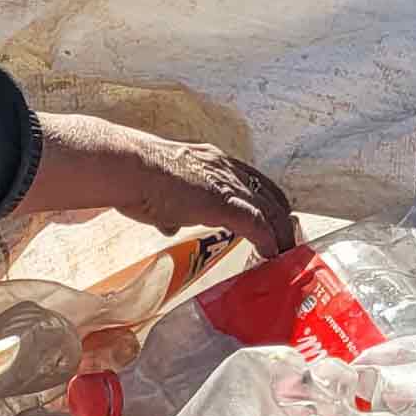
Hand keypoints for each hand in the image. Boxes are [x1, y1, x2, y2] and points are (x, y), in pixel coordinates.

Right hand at [17, 112, 297, 260]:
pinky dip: (268, 240)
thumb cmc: (133, 177)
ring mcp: (225, 183)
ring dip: (281, 233)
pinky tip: (272, 254)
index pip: (252, 180)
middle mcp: (225, 167)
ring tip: (288, 252)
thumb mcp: (159, 192)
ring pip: (269, 209)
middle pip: (269, 193)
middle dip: (282, 218)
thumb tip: (169, 224)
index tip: (273, 219)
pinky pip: (256, 223)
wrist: (126, 166)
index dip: (267, 201)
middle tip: (289, 239)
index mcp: (211, 160)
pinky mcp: (222, 202)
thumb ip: (170, 208)